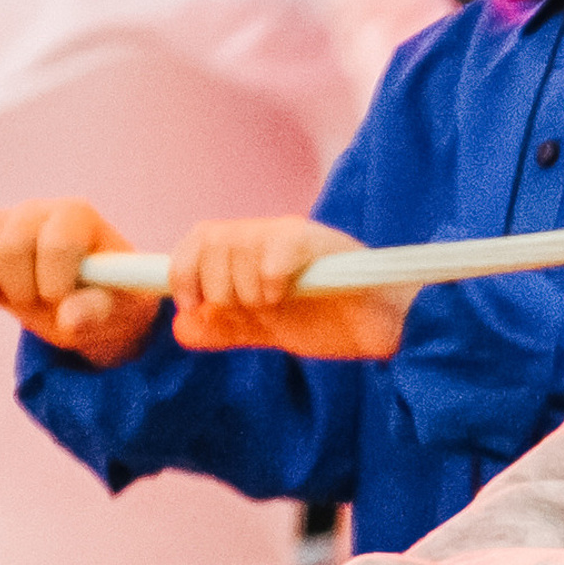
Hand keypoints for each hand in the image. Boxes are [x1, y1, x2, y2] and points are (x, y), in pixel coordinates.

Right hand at [0, 201, 160, 366]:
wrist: (88, 298)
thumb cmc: (109, 300)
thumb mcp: (118, 311)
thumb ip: (96, 311)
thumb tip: (70, 319)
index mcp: (79, 218)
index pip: (57, 244)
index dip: (54, 283)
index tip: (62, 301)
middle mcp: (40, 210)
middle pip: (10, 247)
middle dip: (21, 290)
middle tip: (38, 304)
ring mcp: (5, 218)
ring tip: (10, 296)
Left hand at [169, 217, 413, 358]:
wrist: (384, 329)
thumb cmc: (332, 320)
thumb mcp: (268, 330)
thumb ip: (226, 328)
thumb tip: (179, 329)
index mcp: (253, 249)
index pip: (200, 238)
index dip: (183, 270)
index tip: (191, 305)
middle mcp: (271, 234)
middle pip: (213, 240)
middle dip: (217, 288)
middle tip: (247, 313)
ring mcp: (297, 237)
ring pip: (240, 246)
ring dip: (245, 290)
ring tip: (273, 308)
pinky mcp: (325, 244)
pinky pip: (279, 249)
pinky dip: (270, 278)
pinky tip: (283, 297)